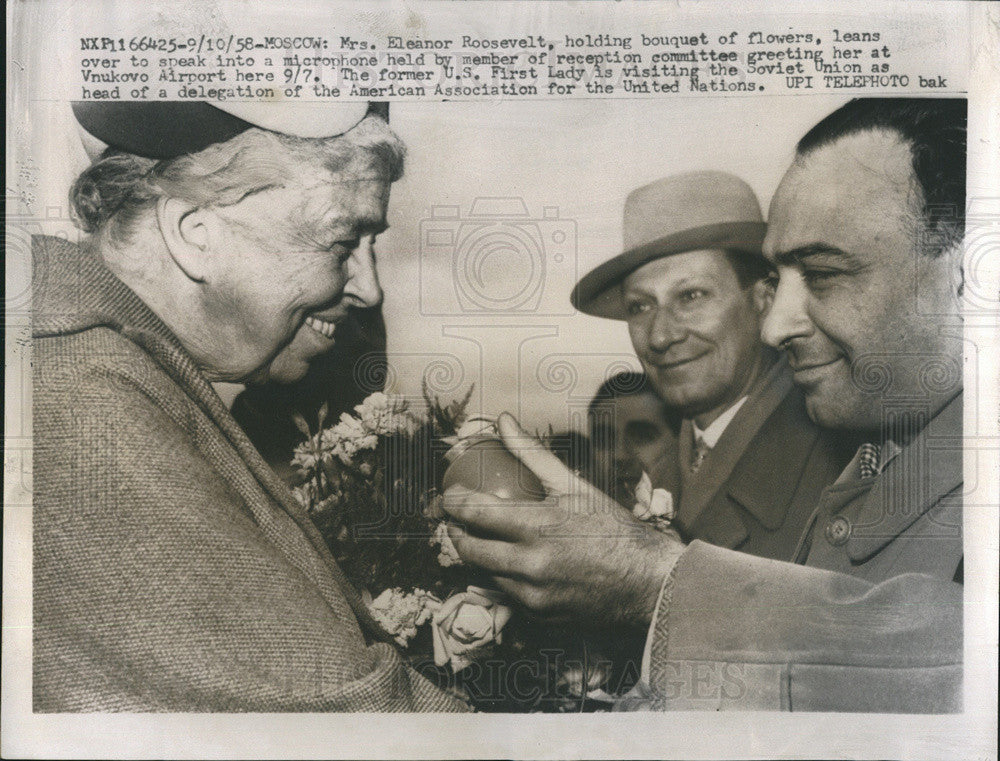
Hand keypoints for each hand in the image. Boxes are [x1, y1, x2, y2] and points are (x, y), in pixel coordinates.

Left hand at [441, 413, 684, 631]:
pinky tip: (507, 563)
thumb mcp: (573, 485)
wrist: (646, 580)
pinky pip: (506, 594)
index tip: (449, 495)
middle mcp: (530, 564)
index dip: (454, 502)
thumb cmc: (611, 527)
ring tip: (479, 538)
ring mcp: (532, 595)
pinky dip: (502, 577)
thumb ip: (532, 454)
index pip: (475, 513)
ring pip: (484, 574)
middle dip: (456, 533)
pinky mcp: (539, 617)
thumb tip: (504, 421)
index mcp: (537, 527)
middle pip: (470, 550)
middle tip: (457, 520)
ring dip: (477, 556)